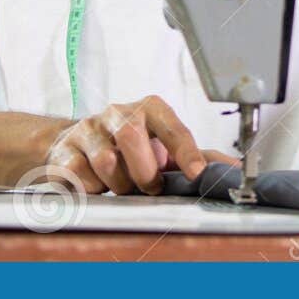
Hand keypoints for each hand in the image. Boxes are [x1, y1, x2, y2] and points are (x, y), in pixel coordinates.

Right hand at [42, 95, 208, 194]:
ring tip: (122, 185)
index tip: (197, 174)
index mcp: (150, 109)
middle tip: (149, 186)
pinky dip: (92, 189)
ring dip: (118, 183)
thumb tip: (235, 171)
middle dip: (144, 171)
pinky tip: (95, 185)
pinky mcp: (64, 150)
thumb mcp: (166, 147)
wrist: (75, 146)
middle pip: (132, 136)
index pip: (172, 126)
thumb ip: (200, 157)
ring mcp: (88, 129)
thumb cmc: (130, 147)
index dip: (186, 150)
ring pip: (105, 160)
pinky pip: (78, 176)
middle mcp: (118, 112)